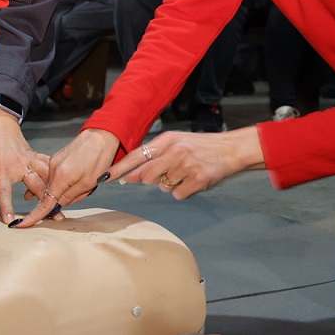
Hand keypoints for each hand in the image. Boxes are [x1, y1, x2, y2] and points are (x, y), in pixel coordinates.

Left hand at [0, 107, 55, 223]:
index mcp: (2, 169)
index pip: (3, 192)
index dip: (7, 207)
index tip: (10, 221)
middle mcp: (19, 165)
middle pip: (36, 186)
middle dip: (45, 202)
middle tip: (54, 217)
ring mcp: (29, 159)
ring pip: (47, 176)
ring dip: (54, 189)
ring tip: (62, 203)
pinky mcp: (34, 155)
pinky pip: (48, 165)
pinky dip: (55, 174)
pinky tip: (61, 183)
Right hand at [16, 128, 119, 227]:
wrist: (101, 135)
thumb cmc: (99, 158)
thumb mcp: (88, 183)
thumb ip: (70, 197)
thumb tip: (57, 207)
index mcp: (60, 177)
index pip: (44, 202)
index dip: (34, 215)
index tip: (22, 224)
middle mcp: (53, 169)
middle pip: (49, 194)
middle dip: (61, 200)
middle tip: (80, 194)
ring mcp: (54, 162)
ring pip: (54, 185)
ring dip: (65, 189)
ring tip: (84, 180)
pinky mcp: (57, 158)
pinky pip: (56, 176)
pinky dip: (64, 181)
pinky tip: (77, 176)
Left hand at [109, 126, 265, 199]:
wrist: (229, 149)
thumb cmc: (200, 146)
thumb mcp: (176, 142)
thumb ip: (155, 155)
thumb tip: (132, 175)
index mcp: (166, 140)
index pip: (136, 155)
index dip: (119, 168)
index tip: (105, 177)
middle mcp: (174, 151)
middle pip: (147, 176)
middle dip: (152, 180)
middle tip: (167, 173)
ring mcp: (186, 165)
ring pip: (163, 187)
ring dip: (171, 184)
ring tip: (185, 173)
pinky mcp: (197, 179)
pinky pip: (178, 194)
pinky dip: (183, 191)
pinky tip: (193, 181)